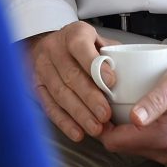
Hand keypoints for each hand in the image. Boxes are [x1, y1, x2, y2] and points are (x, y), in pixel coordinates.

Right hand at [21, 21, 112, 141]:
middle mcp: (54, 49)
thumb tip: (130, 76)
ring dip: (79, 114)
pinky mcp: (36, 86)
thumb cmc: (81, 46)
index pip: (81, 48)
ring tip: (96, 128)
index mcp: (73, 34)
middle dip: (90, 98)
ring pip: (60, 93)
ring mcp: (42, 68)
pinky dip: (64, 122)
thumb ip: (111, 55)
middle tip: (105, 114)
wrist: (49, 46)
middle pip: (71, 75)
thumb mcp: (97, 40)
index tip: (111, 83)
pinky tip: (77, 132)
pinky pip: (49, 106)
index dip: (95, 66)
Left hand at [100, 56, 166, 164]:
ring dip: (121, 128)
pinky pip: (144, 143)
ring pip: (131, 144)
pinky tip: (134, 111)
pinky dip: (134, 130)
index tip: (96, 105)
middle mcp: (164, 150)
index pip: (114, 142)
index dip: (100, 124)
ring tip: (117, 103)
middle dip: (109, 125)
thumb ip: (155, 102)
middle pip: (121, 144)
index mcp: (162, 137)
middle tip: (104, 100)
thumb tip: (134, 119)